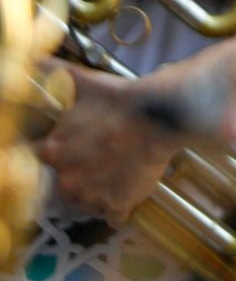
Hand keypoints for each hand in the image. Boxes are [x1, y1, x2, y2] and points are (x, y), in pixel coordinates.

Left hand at [34, 64, 177, 224]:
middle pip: (63, 189)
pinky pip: (113, 219)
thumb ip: (50, 72)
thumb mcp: (78, 82)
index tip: (69, 152)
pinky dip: (118, 211)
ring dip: (94, 197)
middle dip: (76, 180)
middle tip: (96, 166)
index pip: (39, 165)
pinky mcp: (119, 204)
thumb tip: (30, 61)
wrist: (159, 116)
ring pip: (84, 206)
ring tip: (112, 181)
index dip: (55, 159)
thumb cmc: (118, 99)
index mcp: (52, 151)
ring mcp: (92, 195)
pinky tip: (126, 195)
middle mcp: (67, 178)